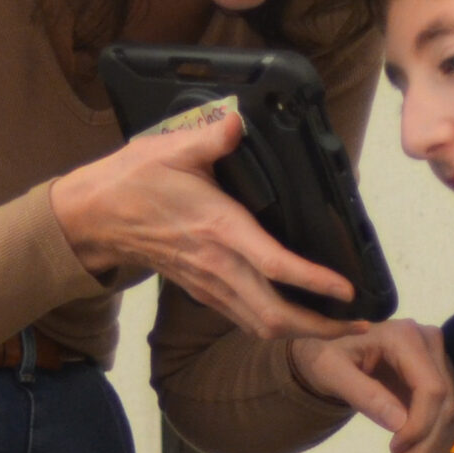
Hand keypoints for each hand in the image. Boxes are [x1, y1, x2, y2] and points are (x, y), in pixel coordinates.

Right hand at [50, 109, 359, 343]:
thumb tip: (238, 120)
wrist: (95, 217)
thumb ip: (210, 136)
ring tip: (340, 328)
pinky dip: (276, 326)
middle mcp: (217, 265)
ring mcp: (208, 283)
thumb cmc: (133, 182)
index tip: (346, 288)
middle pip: (274, 314)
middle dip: (320, 327)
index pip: (273, 264)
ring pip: (260, 324)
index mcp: (217, 228)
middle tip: (358, 324)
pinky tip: (298, 319)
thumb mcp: (170, 148)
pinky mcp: (201, 290)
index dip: (313, 280)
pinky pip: (244, 319)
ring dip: (302, 332)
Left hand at [291, 321, 453, 452]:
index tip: (393, 449)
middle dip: (425, 444)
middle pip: (447, 404)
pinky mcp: (440, 378)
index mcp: (404, 337)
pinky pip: (447, 415)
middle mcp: (430, 343)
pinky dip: (432, 442)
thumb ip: (362, 393)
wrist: (331, 348)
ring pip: (452, 414)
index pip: (431, 388)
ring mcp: (439, 360)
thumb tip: (399, 424)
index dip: (419, 425)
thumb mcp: (331, 371)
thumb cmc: (326, 355)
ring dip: (430, 449)